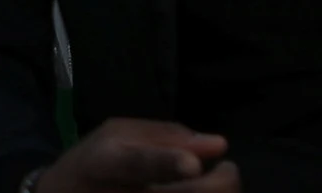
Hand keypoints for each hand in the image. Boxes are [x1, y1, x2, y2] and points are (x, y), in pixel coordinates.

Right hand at [35, 118, 236, 191]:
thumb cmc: (94, 163)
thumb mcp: (117, 134)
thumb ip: (167, 136)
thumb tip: (218, 145)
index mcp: (107, 162)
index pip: (139, 164)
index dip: (166, 163)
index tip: (192, 164)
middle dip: (223, 183)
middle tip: (227, 171)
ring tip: (213, 183)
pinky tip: (197, 192)